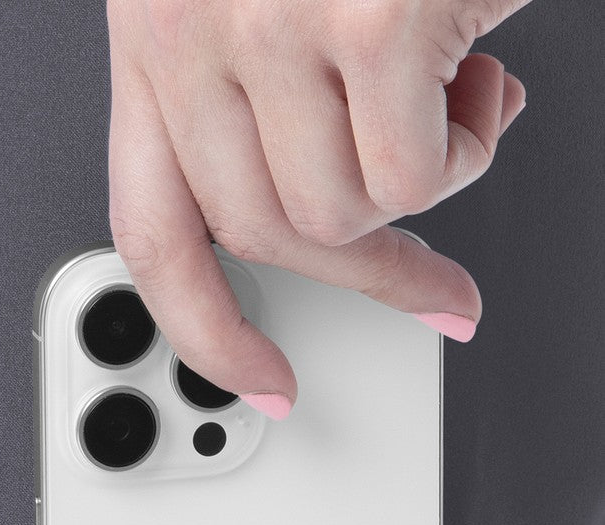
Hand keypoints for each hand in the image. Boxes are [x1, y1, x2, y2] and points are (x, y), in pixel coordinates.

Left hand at [106, 0, 529, 415]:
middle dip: (365, 271)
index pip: (153, 221)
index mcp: (154, 19)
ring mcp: (273, 24)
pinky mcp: (369, 20)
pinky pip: (412, 175)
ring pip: (340, 215)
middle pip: (262, 235)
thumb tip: (345, 214)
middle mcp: (191, 24)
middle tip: (435, 281)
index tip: (257, 379)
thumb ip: (266, 85)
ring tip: (459, 99)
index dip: (202, 324)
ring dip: (423, 182)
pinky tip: (481, 77)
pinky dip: (465, 148)